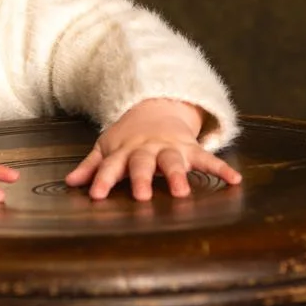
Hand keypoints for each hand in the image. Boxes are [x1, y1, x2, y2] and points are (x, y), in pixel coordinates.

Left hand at [65, 97, 242, 201]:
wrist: (157, 109)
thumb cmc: (129, 137)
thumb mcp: (107, 147)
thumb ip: (91, 166)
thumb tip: (69, 183)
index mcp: (125, 151)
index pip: (111, 166)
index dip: (102, 180)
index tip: (96, 195)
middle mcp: (148, 149)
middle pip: (143, 163)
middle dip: (143, 178)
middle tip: (142, 196)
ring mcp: (170, 148)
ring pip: (174, 162)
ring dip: (178, 176)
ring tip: (182, 192)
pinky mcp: (191, 149)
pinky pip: (208, 159)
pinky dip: (221, 169)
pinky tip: (235, 181)